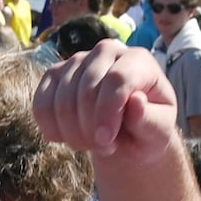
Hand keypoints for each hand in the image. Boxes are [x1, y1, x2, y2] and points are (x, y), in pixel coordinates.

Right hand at [34, 40, 183, 170]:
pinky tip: (68, 139)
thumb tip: (136, 102)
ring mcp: (77, 60)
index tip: (107, 144)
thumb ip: (151, 120)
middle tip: (105, 149)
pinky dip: (51, 128)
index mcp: (138, 60)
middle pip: (86, 90)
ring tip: (92, 145)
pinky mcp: (54, 74)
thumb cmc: (147, 129)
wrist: (127, 130)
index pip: (117, 79)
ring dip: (73, 134)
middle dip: (91, 130)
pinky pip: (41, 104)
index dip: (108, 113)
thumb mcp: (159, 132)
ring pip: (62, 100)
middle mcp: (106, 51)